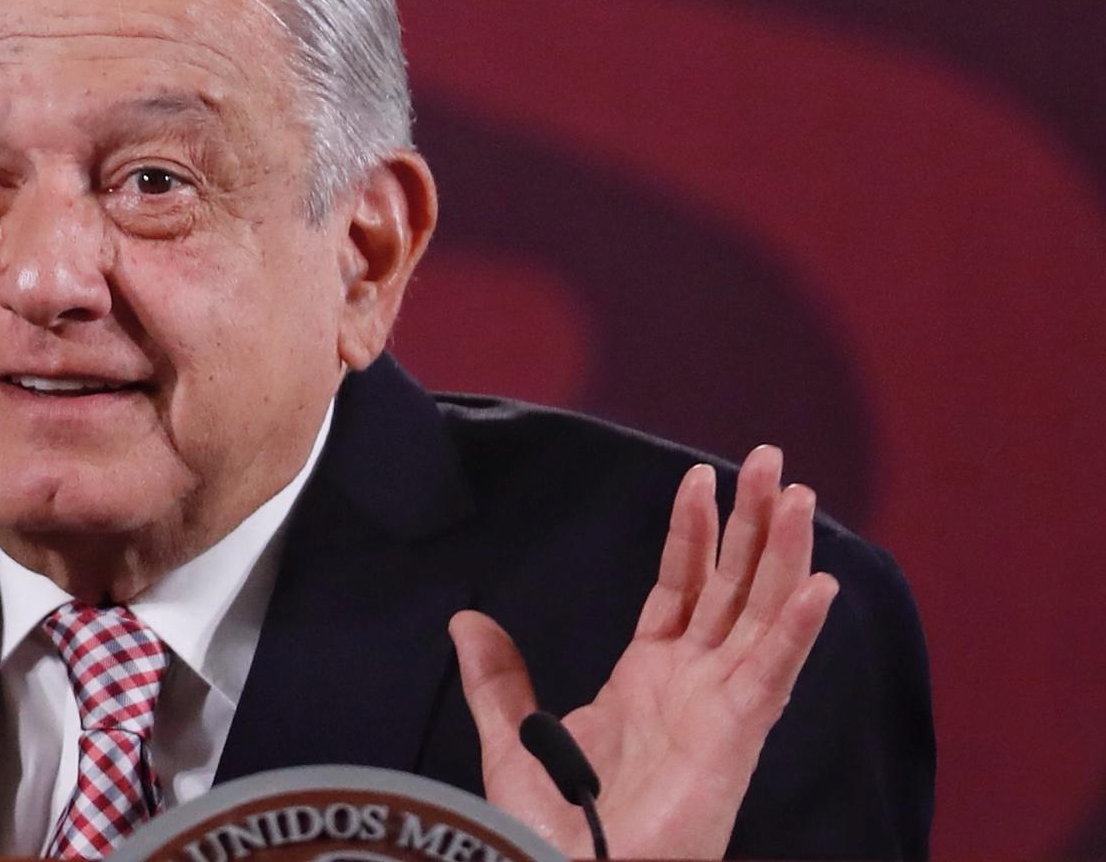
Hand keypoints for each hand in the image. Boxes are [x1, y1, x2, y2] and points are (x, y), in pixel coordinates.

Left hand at [449, 446, 837, 859]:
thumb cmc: (552, 828)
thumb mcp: (514, 739)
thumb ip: (499, 680)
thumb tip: (467, 622)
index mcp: (649, 678)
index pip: (682, 587)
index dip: (693, 533)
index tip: (699, 477)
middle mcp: (695, 684)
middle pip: (733, 586)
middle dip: (753, 522)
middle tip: (770, 458)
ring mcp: (721, 707)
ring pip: (763, 614)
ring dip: (784, 553)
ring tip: (798, 494)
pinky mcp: (737, 737)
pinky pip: (773, 672)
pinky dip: (797, 629)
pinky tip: (817, 583)